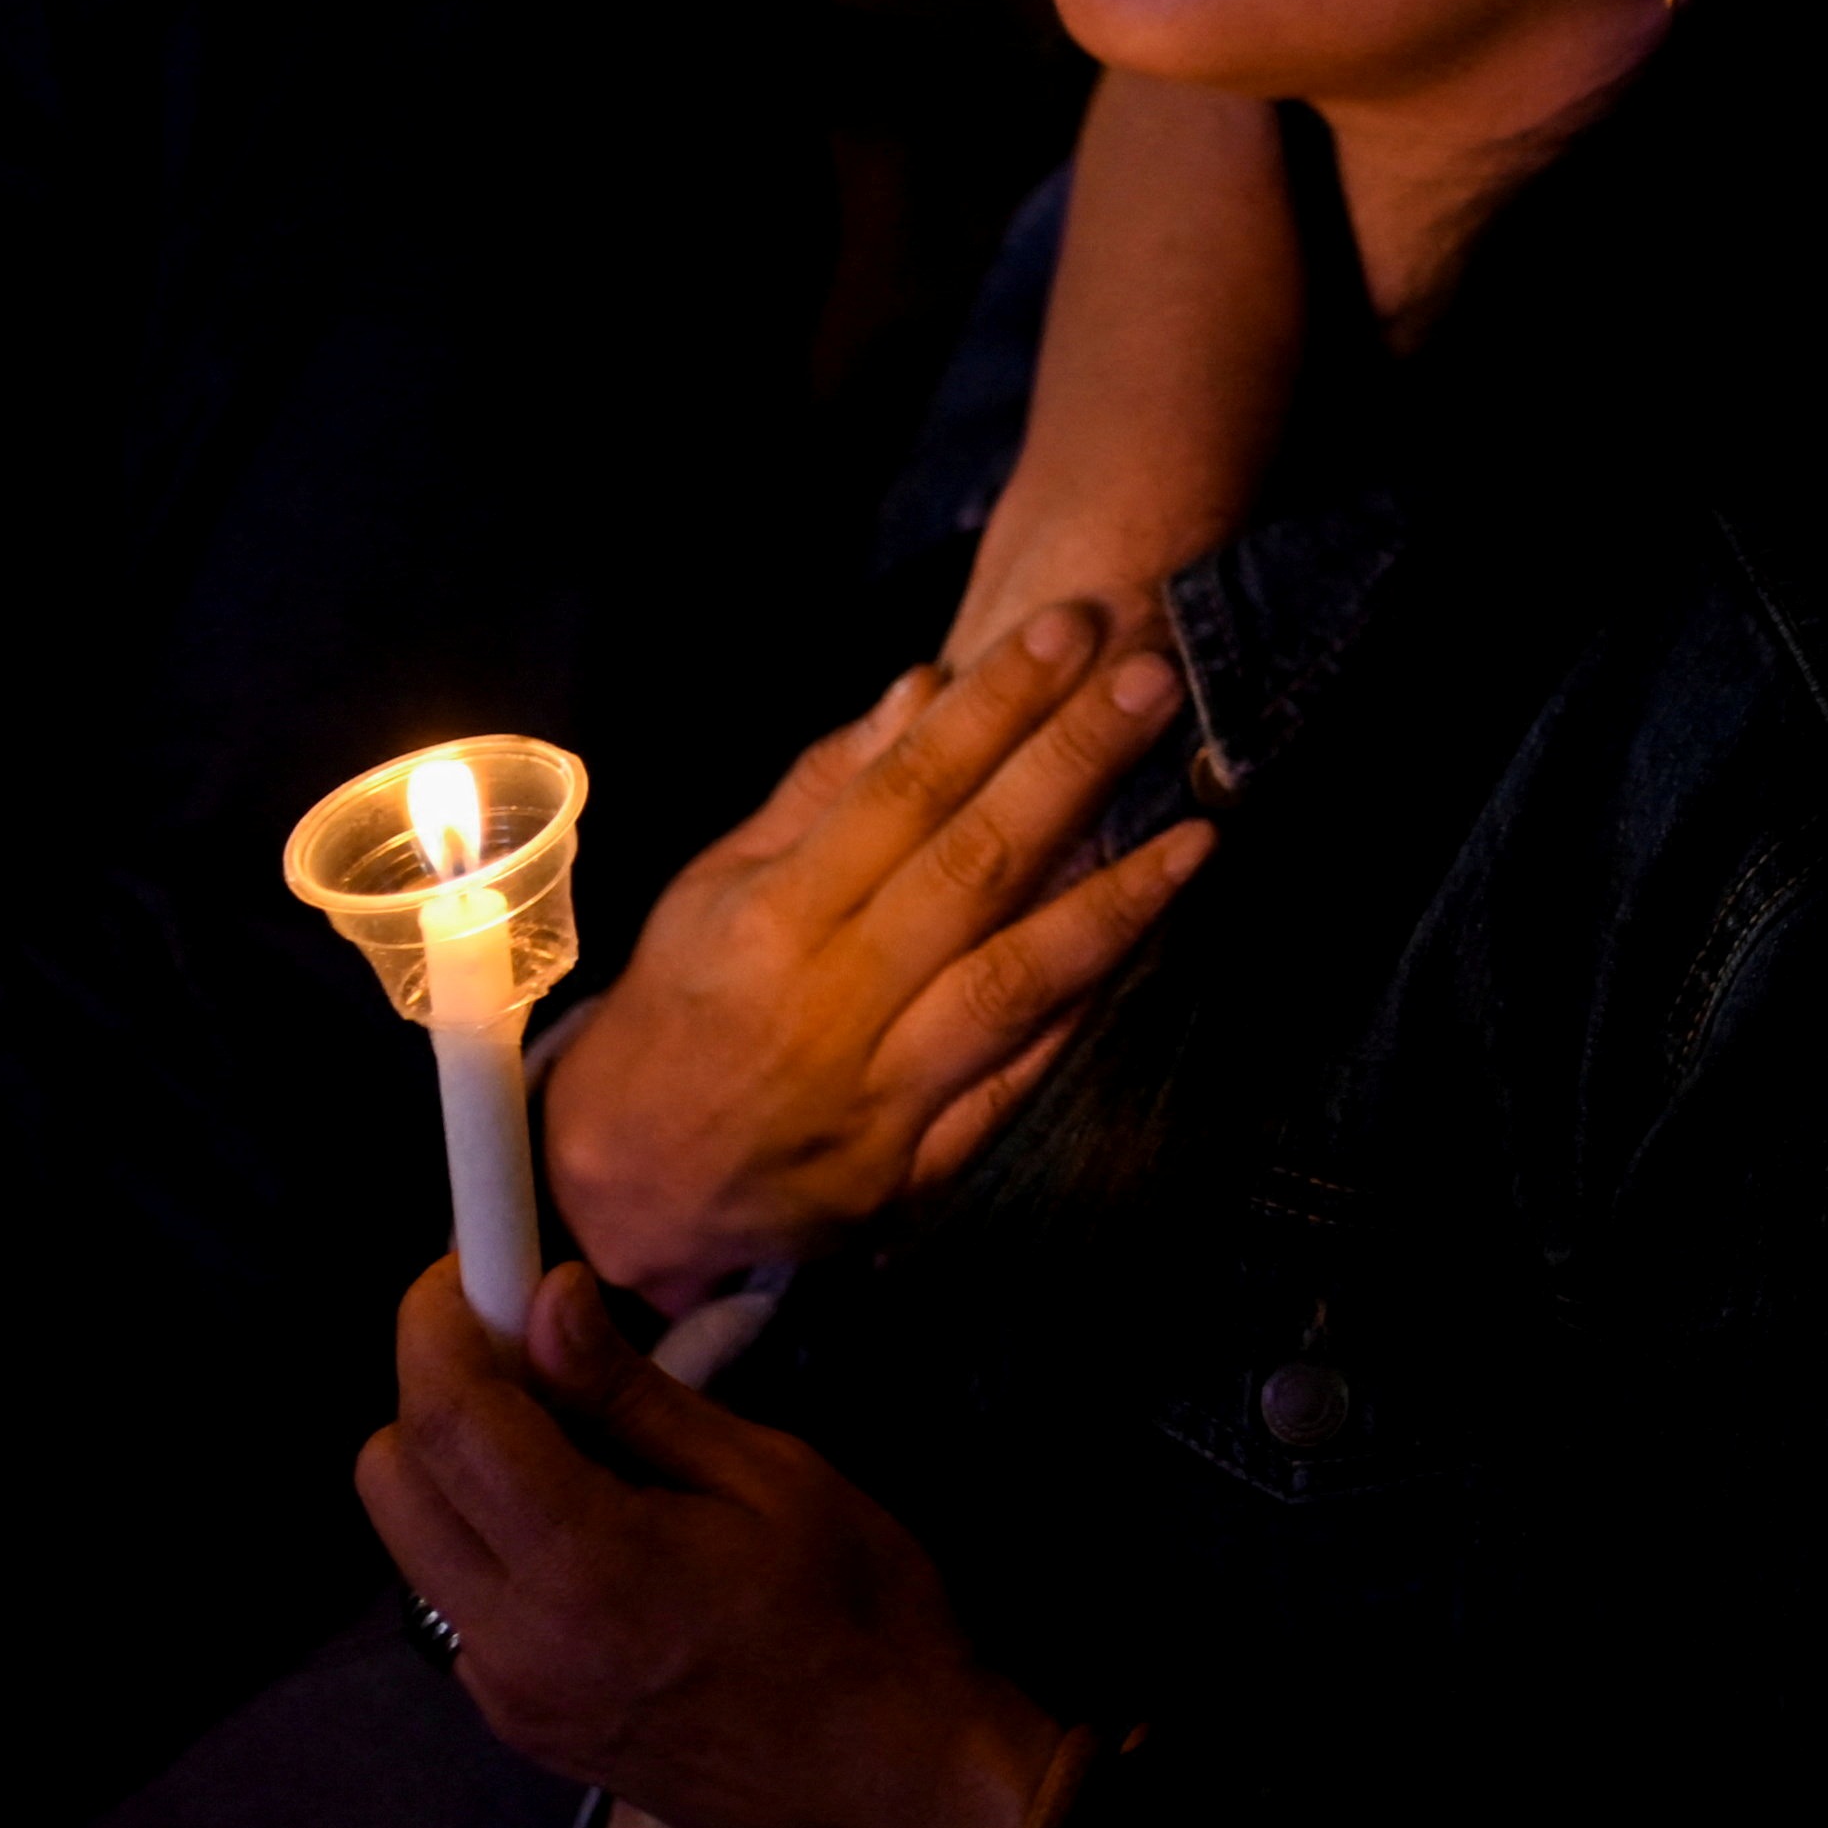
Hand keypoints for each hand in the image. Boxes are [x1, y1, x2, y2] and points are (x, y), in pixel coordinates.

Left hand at [360, 1262, 1071, 1827]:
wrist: (887, 1788)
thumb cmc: (858, 1615)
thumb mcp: (772, 1477)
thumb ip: (639, 1396)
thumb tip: (547, 1300)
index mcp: (586, 1567)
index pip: (450, 1420)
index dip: (435, 1321)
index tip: (466, 1261)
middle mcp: (514, 1640)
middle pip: (391, 1478)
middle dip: (432, 1388)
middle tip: (522, 1342)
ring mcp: (506, 1695)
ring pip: (410, 1543)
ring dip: (453, 1465)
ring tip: (566, 1434)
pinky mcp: (519, 1725)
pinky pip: (455, 1603)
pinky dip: (484, 1536)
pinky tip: (580, 1522)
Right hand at [544, 606, 1208, 1311]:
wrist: (627, 1194)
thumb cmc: (678, 1015)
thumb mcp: (714, 888)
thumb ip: (824, 792)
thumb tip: (923, 689)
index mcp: (770, 918)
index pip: (904, 789)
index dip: (994, 707)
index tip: (1069, 633)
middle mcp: (831, 1001)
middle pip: (975, 866)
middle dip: (1072, 765)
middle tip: (1155, 682)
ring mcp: (881, 1095)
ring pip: (1015, 980)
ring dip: (1116, 900)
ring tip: (1201, 829)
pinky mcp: (917, 1172)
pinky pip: (1018, 1083)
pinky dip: (1084, 1014)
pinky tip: (1151, 949)